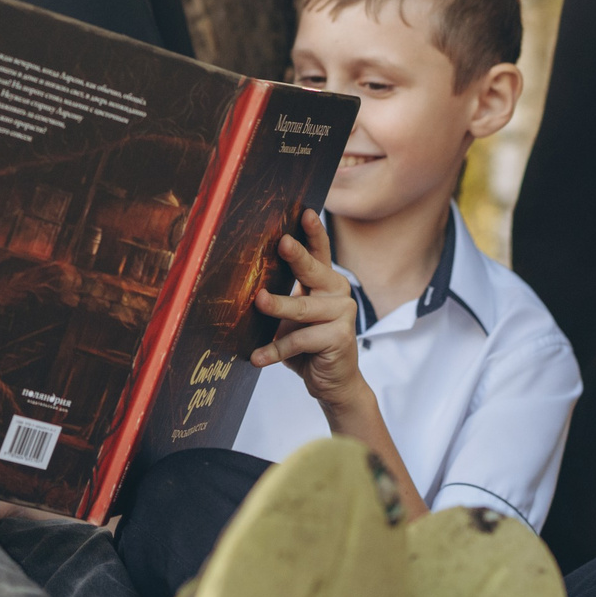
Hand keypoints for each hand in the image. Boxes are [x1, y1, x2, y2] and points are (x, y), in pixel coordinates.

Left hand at [250, 211, 368, 412]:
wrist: (333, 383)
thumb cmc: (308, 344)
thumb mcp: (295, 317)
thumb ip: (285, 296)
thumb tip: (252, 284)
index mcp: (327, 281)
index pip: (320, 252)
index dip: (313, 232)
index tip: (305, 213)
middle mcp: (339, 292)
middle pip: (312, 271)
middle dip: (297, 256)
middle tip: (283, 243)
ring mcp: (343, 314)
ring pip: (301, 308)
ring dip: (277, 307)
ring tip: (258, 302)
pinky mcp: (340, 338)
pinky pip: (299, 340)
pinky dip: (275, 350)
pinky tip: (258, 357)